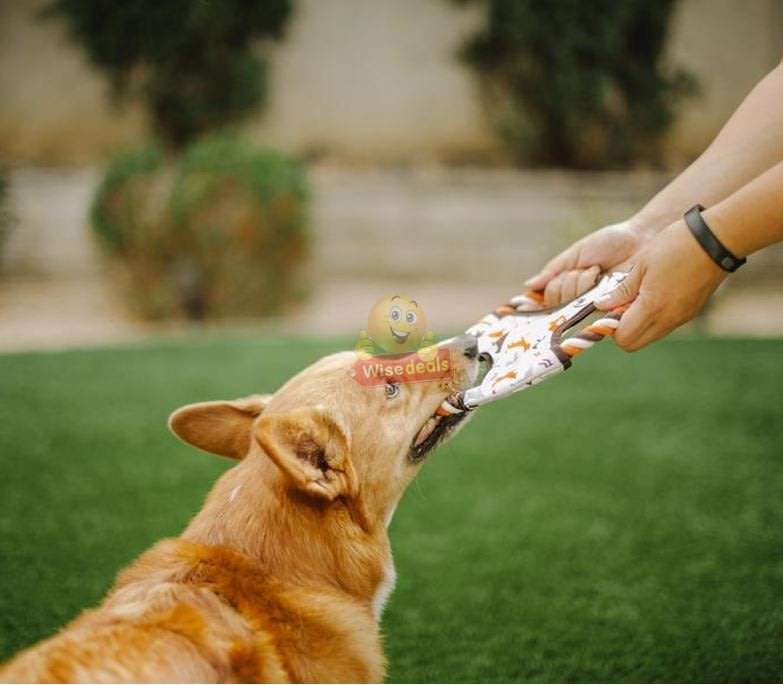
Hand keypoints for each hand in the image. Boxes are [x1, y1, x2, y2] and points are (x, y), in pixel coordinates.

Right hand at [525, 220, 652, 305]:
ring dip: (581, 284)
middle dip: (569, 281)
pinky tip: (600, 281)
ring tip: (597, 272)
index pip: (548, 295)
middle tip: (588, 269)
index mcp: (569, 285)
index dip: (552, 287)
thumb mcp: (576, 253)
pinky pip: (590, 310)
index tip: (560, 278)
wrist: (640, 240)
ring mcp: (593, 306)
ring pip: (570, 305)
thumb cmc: (610, 243)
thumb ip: (553, 270)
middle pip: (556, 300)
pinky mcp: (609, 311)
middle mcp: (579, 299)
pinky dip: (591, 293)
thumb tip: (528, 286)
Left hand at [595, 220, 727, 350]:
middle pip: (634, 343)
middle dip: (622, 330)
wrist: (718, 240)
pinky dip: (654, 317)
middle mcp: (668, 319)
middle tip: (621, 305)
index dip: (610, 327)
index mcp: (652, 308)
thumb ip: (621, 291)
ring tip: (639, 295)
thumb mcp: (641, 265)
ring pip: (650, 335)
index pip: (623, 338)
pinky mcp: (691, 312)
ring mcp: (681, 318)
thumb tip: (601, 306)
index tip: (609, 309)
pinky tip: (655, 293)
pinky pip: (664, 325)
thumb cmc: (675, 247)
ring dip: (638, 323)